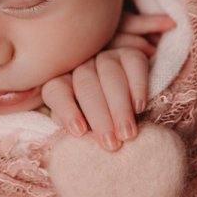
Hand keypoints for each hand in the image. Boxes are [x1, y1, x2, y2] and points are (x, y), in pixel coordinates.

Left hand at [41, 13, 174, 151]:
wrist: (133, 101)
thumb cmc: (103, 120)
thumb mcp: (85, 123)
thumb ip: (78, 126)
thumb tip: (77, 133)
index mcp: (63, 81)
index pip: (56, 90)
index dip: (66, 110)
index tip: (79, 131)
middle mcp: (81, 65)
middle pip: (86, 85)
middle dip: (99, 116)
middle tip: (111, 143)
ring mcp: (106, 56)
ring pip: (110, 75)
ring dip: (119, 107)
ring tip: (127, 133)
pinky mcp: (130, 53)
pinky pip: (133, 63)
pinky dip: (137, 86)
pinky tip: (140, 107)